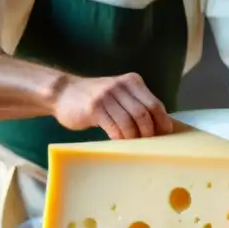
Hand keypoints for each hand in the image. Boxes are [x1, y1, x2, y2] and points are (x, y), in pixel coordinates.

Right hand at [53, 72, 173, 138]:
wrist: (63, 92)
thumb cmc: (95, 99)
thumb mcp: (118, 94)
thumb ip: (135, 104)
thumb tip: (159, 127)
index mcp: (132, 81)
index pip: (155, 103)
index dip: (162, 121)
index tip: (165, 135)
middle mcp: (120, 86)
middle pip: (144, 113)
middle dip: (149, 132)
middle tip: (148, 144)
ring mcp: (107, 96)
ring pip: (130, 122)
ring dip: (134, 138)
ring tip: (133, 145)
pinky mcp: (94, 108)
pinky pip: (114, 127)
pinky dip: (120, 138)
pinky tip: (119, 142)